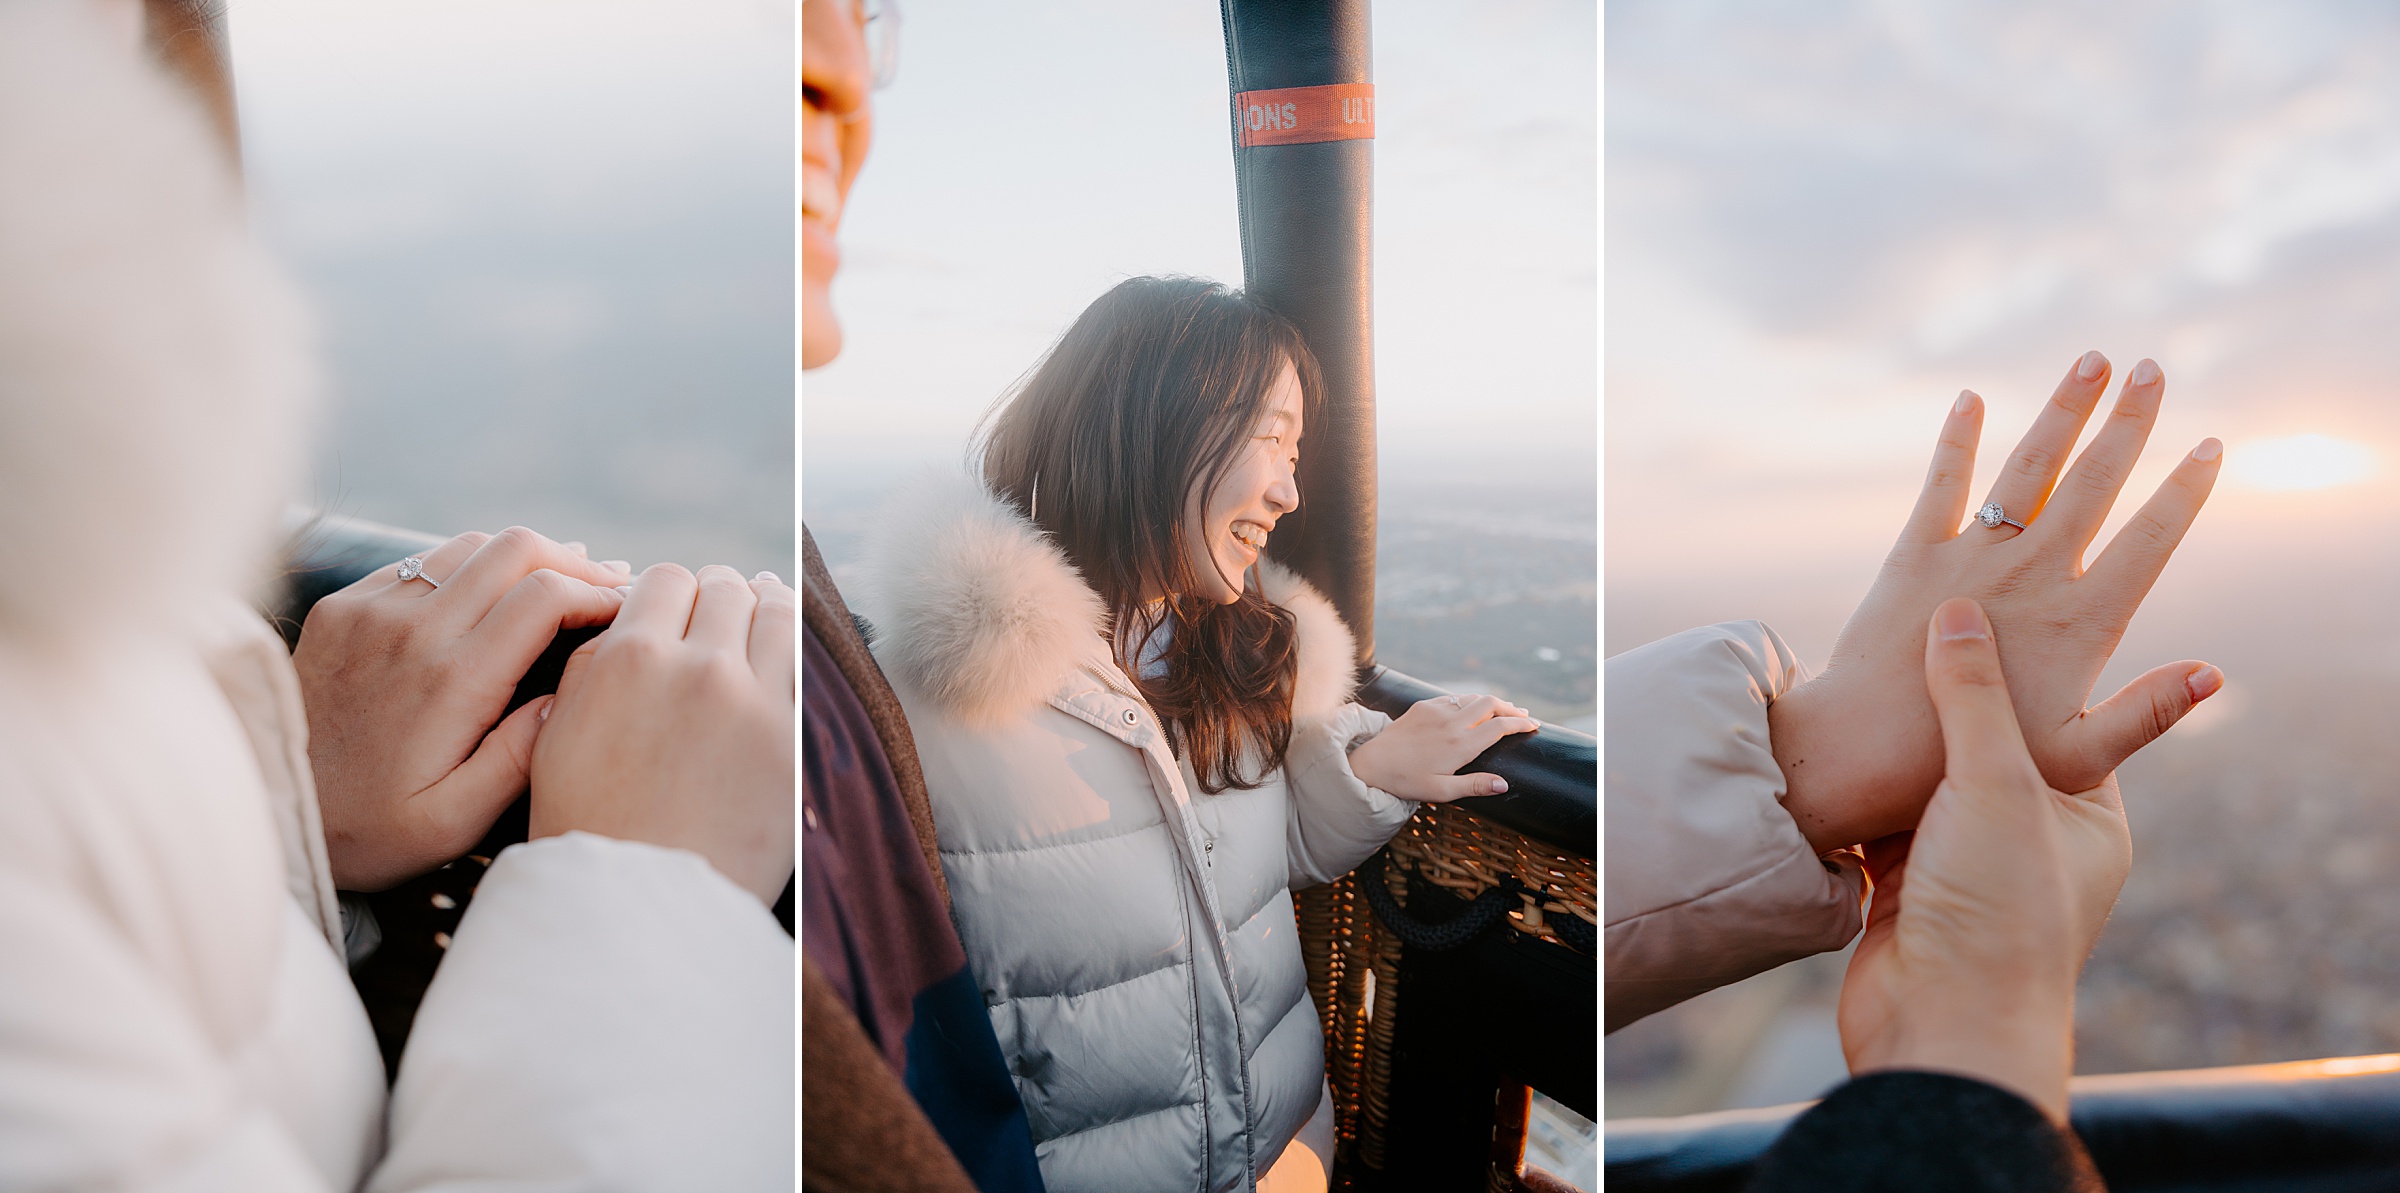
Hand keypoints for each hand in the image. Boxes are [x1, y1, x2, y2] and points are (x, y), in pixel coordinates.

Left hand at [295, 527, 632, 889]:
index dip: (599, 593)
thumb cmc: (368, 830)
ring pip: (470, 545)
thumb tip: (570, 693)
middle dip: (573, 562)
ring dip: (523, 558)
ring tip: (556, 586)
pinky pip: (421, 562)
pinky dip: (468, 568)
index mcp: (452, 680)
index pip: (545, 594)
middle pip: (515, 549)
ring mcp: (371, 610)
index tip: (626, 612)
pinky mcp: (342, 607)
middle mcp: (411, 629)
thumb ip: (520, 757)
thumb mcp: (453, 821)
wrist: (267, 812)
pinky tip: (487, 598)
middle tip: (606, 588)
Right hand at [528, 564, 795, 904]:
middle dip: (721, 597)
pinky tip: (794, 649)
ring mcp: (752, 698)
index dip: (672, 593)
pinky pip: (807, 664)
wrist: (635, 905)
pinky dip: (800, 648)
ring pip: (776, 613)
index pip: (664, 580)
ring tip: (766, 610)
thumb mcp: (554, 735)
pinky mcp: (792, 735)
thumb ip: (588, 666)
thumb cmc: (586, 828)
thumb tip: (623, 621)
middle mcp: (694, 665)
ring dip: (769, 608)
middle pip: (724, 589)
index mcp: (627, 657)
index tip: (679, 610)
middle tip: (723, 612)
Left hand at [1345, 693, 1540, 802]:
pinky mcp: (1423, 705)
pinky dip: (1469, 701)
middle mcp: (1452, 723)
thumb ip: (1474, 786)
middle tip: (1523, 715)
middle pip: (1491, 703)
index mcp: (1461, 745)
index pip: (1500, 727)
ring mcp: (1437, 711)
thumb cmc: (1407, 781)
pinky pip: (1453, 698)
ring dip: (1491, 702)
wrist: (1372, 763)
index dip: (1521, 723)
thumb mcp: (1442, 791)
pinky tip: (1471, 708)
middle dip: (1511, 707)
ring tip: (1502, 710)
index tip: (1534, 725)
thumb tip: (1504, 785)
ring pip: (1473, 697)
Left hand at [1770, 352, 2224, 852]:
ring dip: (2063, 409)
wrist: (1870, 748)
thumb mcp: (2077, 755)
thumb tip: (2214, 675)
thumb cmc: (1976, 758)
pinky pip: (1942, 483)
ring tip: (2093, 360)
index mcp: (2083, 620)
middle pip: (2096, 481)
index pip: (2149, 540)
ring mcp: (1975, 556)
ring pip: (2030, 466)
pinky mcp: (1916, 553)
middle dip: (2129, 421)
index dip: (2184, 491)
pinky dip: (1956, 439)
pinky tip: (1970, 399)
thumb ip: (2146, 714)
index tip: (2211, 446)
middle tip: (2153, 369)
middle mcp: (2035, 573)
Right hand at [1837, 598, 2130, 1121]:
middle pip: (1982, 751)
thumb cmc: (1999, 915)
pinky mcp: (1905, 894)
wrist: (1942, 1034)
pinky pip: (1878, 827)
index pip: (2059, 723)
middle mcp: (2030, 843)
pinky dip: (1856, 798)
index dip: (2016, 672)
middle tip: (1902, 641)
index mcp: (2086, 820)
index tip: (1975, 619)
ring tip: (1857, 685)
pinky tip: (1828, 755)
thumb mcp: (1997, 787)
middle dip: (1939, 706)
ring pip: (1923, 787)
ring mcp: (1965, 869)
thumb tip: (1959, 614)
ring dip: (1891, 753)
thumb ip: (1975, 698)